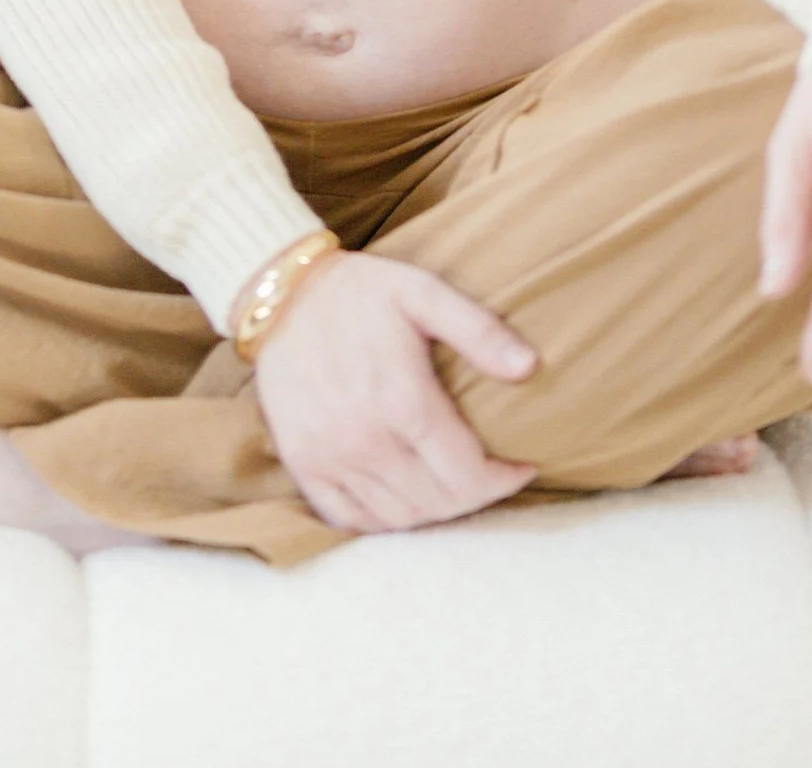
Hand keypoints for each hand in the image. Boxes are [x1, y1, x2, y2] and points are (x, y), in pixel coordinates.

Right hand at [249, 249, 542, 533]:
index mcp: (403, 401)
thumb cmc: (360, 291)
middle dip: (475, 496)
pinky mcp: (303, 464)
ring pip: (397, 518)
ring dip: (434, 511)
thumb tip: (530, 366)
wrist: (282, 295)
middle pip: (437, 503)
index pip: (468, 475)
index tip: (522, 467)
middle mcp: (365, 440)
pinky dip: (383, 520)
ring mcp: (330, 457)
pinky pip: (348, 519)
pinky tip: (404, 498)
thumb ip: (479, 330)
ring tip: (454, 486)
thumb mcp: (424, 292)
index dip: (503, 480)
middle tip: (491, 475)